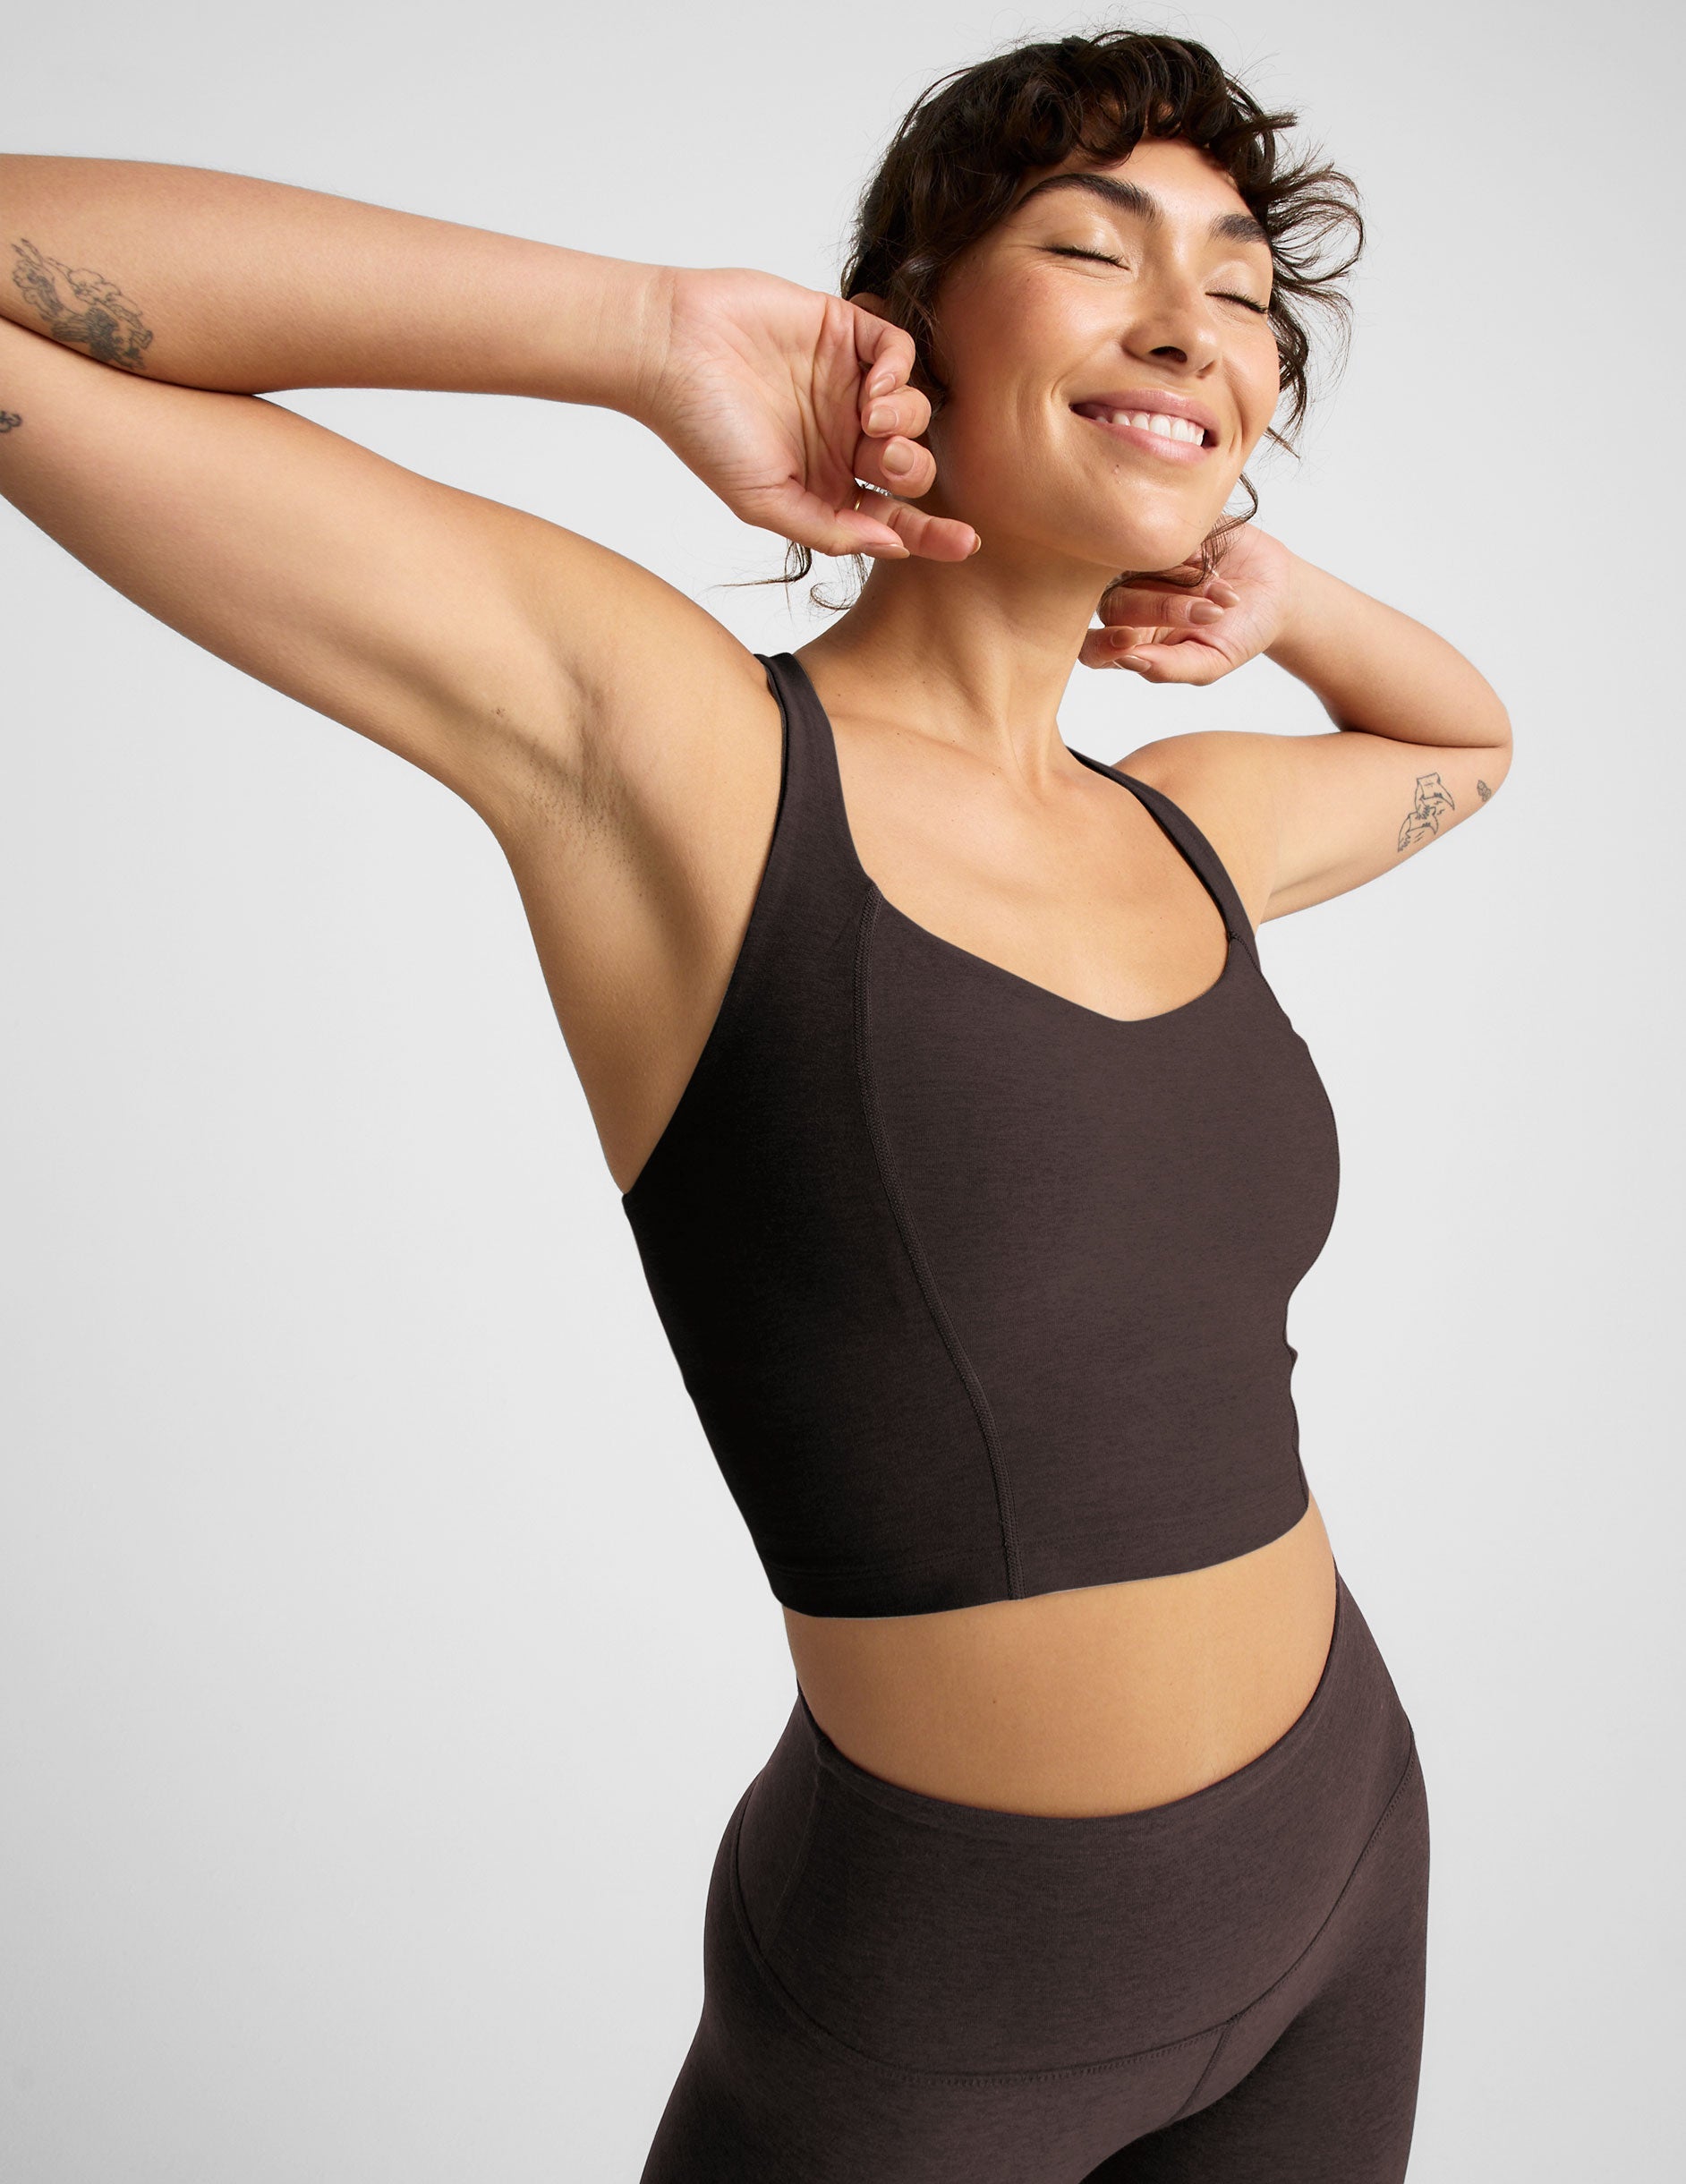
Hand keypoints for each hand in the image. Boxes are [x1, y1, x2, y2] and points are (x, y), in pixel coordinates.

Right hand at [635, 265, 976, 563]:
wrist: (670, 350)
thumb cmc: (704, 431)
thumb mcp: (765, 501)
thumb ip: (830, 529)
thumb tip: (893, 547)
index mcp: (827, 486)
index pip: (893, 516)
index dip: (933, 533)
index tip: (968, 542)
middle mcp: (843, 440)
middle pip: (913, 466)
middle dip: (912, 469)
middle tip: (881, 457)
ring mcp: (847, 386)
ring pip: (916, 412)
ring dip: (908, 422)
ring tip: (871, 418)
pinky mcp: (845, 332)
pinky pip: (899, 352)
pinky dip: (900, 371)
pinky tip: (876, 385)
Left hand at [1079, 523, 1296, 683]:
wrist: (1277, 591)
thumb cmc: (1240, 633)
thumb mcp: (1211, 661)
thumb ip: (1168, 668)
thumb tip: (1125, 661)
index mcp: (1132, 640)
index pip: (1091, 648)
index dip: (1100, 645)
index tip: (1128, 639)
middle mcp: (1129, 600)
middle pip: (1113, 605)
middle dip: (1162, 610)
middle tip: (1207, 615)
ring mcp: (1141, 563)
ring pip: (1133, 569)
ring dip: (1182, 583)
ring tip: (1223, 595)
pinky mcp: (1162, 530)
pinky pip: (1158, 536)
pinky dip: (1191, 553)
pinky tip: (1216, 566)